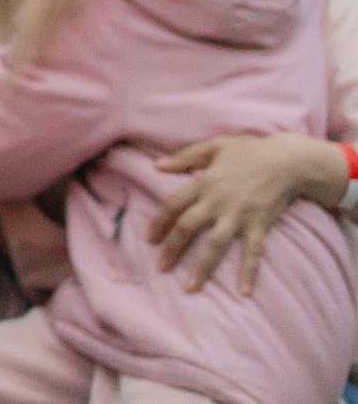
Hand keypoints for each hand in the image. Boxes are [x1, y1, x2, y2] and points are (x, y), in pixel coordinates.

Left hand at [151, 133, 348, 293]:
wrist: (288, 160)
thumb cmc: (249, 150)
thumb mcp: (213, 146)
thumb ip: (184, 156)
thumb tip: (157, 165)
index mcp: (204, 183)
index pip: (173, 205)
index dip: (159, 223)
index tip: (150, 240)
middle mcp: (218, 201)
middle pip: (189, 227)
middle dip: (173, 249)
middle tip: (161, 268)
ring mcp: (239, 215)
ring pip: (216, 245)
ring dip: (203, 267)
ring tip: (190, 287)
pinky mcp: (260, 225)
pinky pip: (253, 252)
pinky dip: (249, 272)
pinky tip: (244, 292)